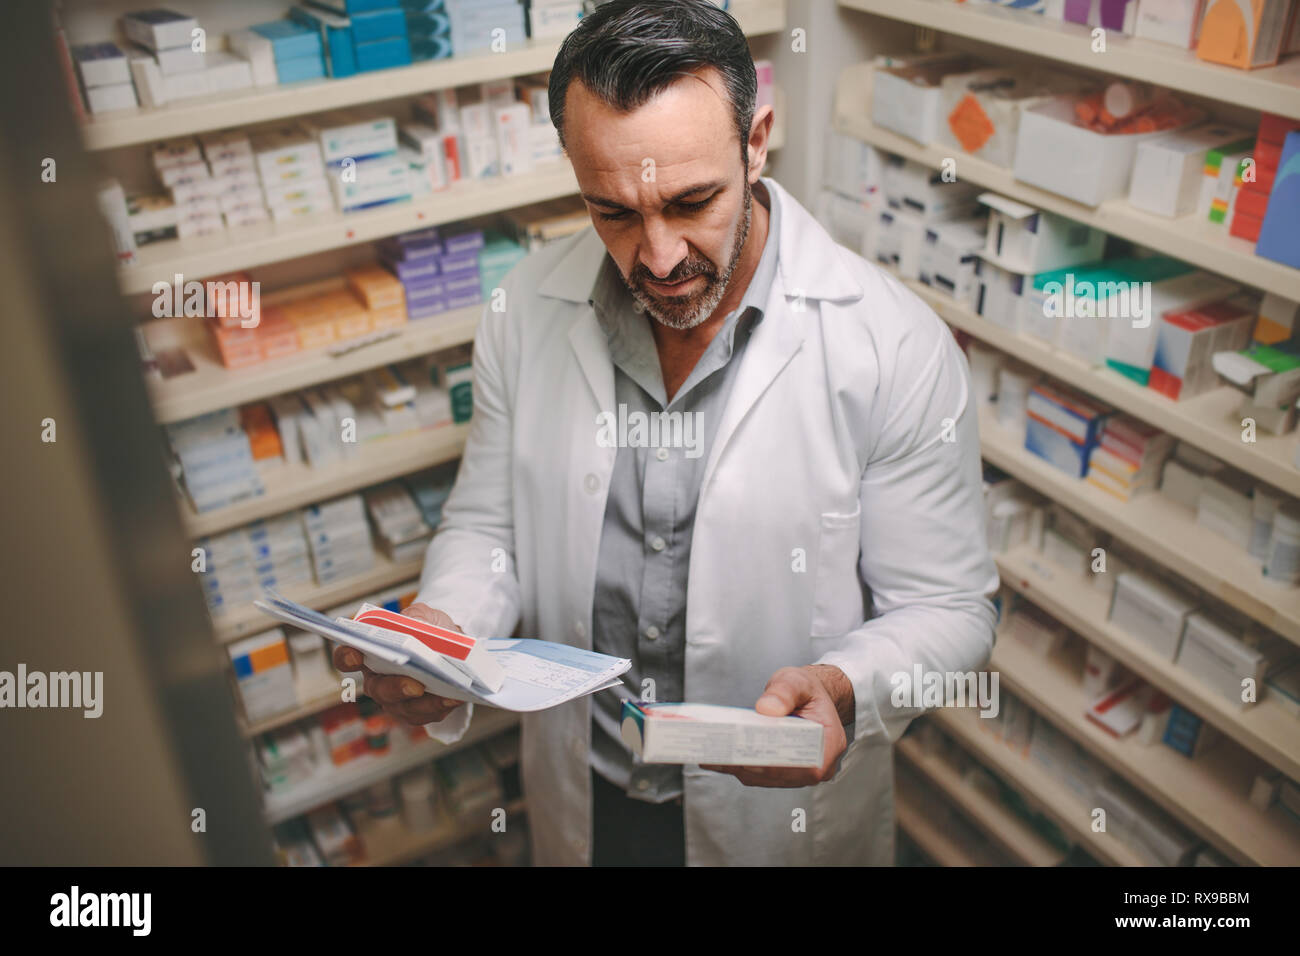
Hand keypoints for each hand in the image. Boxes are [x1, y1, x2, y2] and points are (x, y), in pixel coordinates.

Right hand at [331, 603, 466, 725]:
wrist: (451, 648)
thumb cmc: (429, 630)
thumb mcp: (424, 616)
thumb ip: (417, 616)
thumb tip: (416, 625)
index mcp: (370, 654)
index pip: (347, 657)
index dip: (346, 656)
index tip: (356, 654)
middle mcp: (377, 680)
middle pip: (377, 689)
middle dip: (396, 688)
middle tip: (414, 685)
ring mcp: (395, 700)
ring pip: (403, 707)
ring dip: (424, 703)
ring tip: (445, 693)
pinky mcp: (416, 712)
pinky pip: (426, 714)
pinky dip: (441, 706)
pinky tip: (455, 697)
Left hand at [701, 665, 851, 787]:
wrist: (805, 697)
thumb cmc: (805, 691)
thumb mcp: (796, 681)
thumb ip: (784, 692)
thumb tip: (766, 709)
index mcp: (829, 745)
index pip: (801, 764)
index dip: (773, 761)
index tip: (745, 753)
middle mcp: (815, 766)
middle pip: (778, 772)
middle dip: (747, 762)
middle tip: (717, 750)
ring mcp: (797, 774)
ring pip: (762, 776)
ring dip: (736, 765)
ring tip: (710, 752)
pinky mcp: (779, 774)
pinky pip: (755, 774)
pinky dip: (735, 764)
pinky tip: (715, 753)